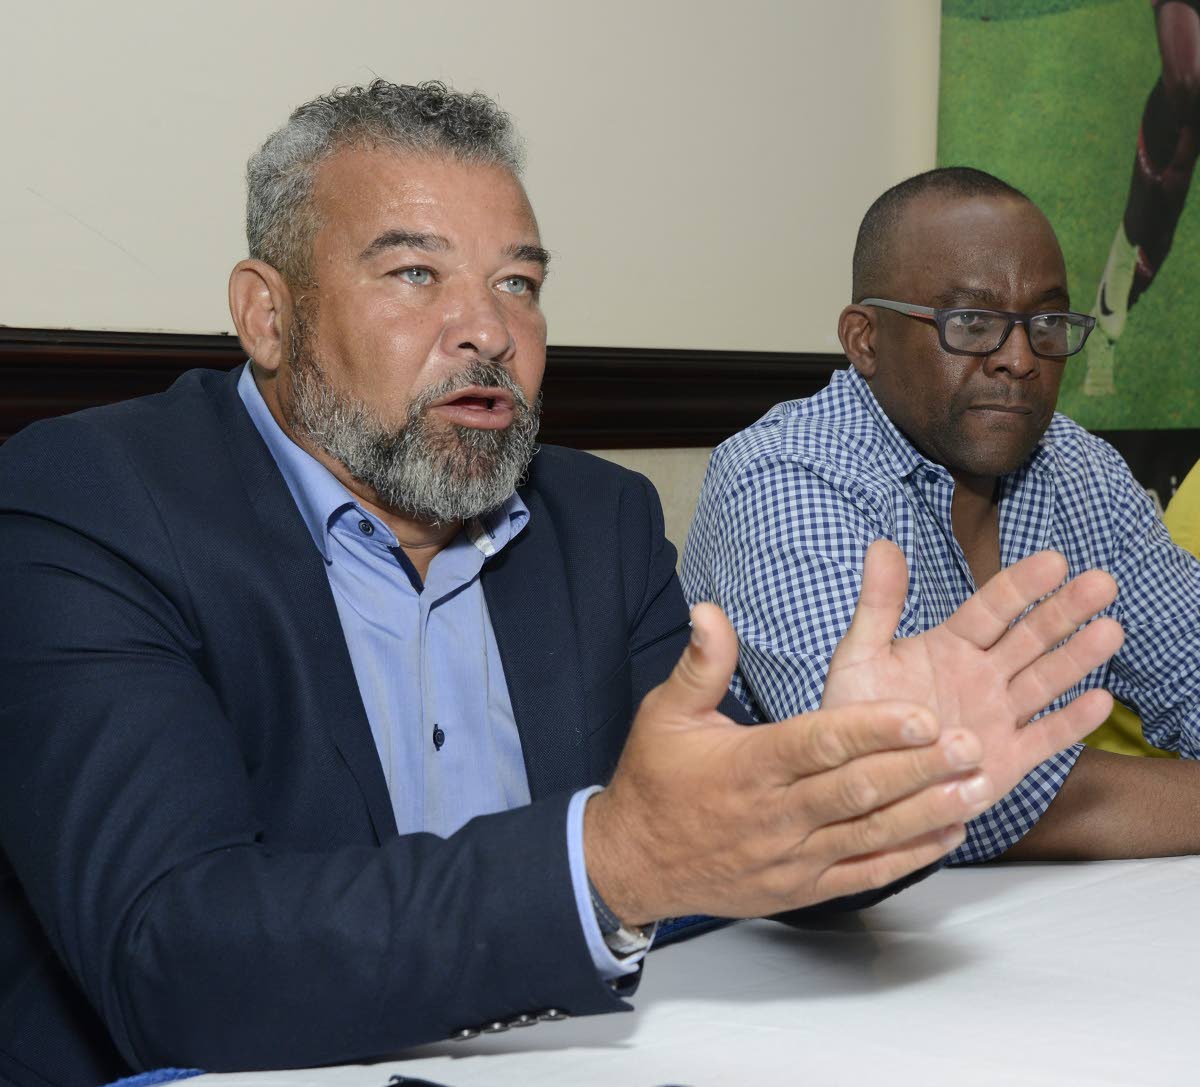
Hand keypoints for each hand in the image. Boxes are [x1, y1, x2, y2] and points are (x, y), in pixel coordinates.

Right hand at [585, 604, 996, 925]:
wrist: (634, 862)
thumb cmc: (655, 782)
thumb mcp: (664, 714)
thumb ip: (700, 665)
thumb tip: (708, 611)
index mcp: (748, 766)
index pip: (819, 744)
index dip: (872, 730)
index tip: (921, 713)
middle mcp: (775, 814)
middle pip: (857, 790)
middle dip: (918, 767)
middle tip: (969, 744)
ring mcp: (792, 857)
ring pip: (870, 834)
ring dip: (928, 811)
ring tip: (978, 787)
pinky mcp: (802, 888)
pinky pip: (864, 873)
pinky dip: (909, 856)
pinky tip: (948, 833)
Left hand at [822, 540, 1124, 800]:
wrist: (857, 779)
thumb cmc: (856, 712)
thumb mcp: (859, 655)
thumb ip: (878, 604)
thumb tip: (881, 543)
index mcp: (950, 646)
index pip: (992, 608)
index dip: (1022, 586)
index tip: (1055, 560)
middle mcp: (982, 676)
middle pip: (1030, 638)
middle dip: (1065, 611)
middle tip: (1102, 582)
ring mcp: (998, 717)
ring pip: (1045, 681)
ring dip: (1077, 657)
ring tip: (1111, 630)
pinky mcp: (1006, 760)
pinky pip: (1044, 739)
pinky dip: (1072, 723)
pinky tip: (1099, 699)